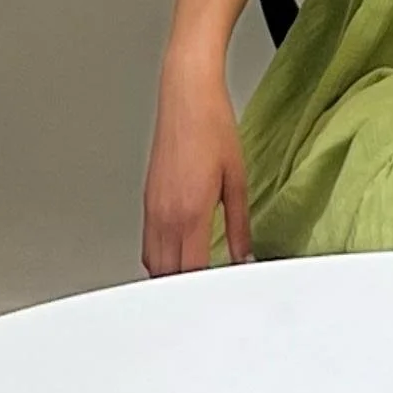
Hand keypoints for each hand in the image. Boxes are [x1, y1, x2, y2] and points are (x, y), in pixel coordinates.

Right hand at [142, 67, 252, 275]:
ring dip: (170, 275)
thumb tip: (245, 254)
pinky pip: (148, 242)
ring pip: (152, 261)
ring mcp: (152, 207)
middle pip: (166, 273)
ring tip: (194, 281)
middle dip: (184, 289)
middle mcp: (165, 214)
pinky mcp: (148, 200)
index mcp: (190, 212)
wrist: (187, 96)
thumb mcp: (237, 180)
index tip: (219, 296)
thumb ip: (239, 226)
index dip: (204, 290)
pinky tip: (179, 254)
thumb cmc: (212, 127)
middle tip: (207, 295)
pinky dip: (160, 257)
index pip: (191, 271)